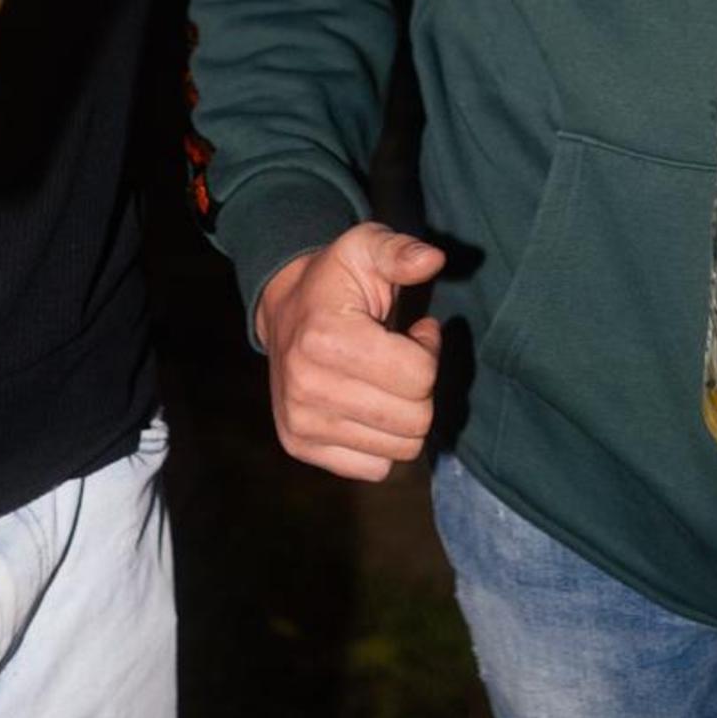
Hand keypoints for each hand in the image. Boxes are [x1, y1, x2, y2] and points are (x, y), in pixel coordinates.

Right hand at [255, 223, 445, 483]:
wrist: (284, 310)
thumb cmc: (337, 280)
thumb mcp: (366, 248)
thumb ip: (400, 251)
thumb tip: (433, 259)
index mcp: (325, 338)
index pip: (420, 376)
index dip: (428, 351)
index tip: (415, 333)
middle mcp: (306, 386)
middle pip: (415, 419)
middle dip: (420, 388)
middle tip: (403, 359)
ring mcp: (300, 423)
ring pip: (401, 449)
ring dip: (404, 415)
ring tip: (385, 380)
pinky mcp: (300, 447)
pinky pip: (375, 469)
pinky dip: (382, 441)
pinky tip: (368, 406)